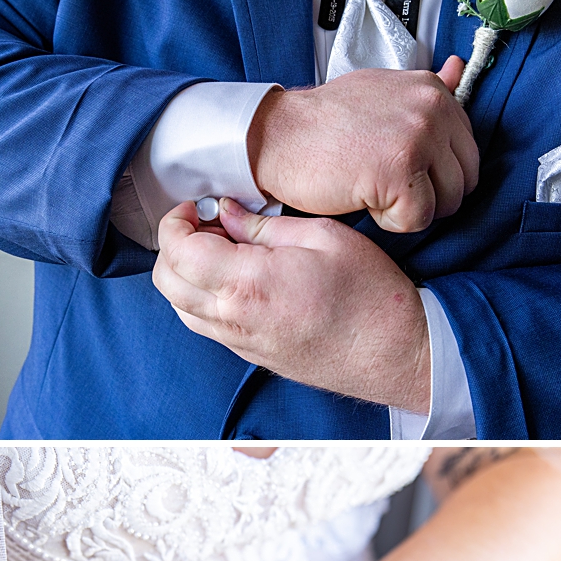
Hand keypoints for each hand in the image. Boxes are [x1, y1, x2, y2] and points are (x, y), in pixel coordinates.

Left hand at [153, 198, 430, 410]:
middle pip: (165, 281)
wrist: (395, 354)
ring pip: (179, 306)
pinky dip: (201, 296)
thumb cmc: (369, 295)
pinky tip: (233, 277)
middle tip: (206, 223)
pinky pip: (203, 324)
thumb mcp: (323, 237)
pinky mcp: (250, 354)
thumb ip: (263, 225)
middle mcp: (234, 319)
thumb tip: (226, 213)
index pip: (178, 251)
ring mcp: (239, 343)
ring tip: (221, 249)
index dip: (176, 221)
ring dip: (185, 273)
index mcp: (248, 284)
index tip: (198, 206)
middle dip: (173, 245)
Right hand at [248, 56, 476, 232]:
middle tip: (384, 181)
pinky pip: (417, 220)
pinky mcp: (400, 173)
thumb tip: (459, 67)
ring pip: (446, 203)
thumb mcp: (382, 93)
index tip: (395, 164)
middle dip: (427, 194)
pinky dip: (389, 222)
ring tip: (372, 185)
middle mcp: (432, 110)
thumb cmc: (324, 124)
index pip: (467, 151)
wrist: (278, 136)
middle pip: (463, 181)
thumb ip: (426, 93)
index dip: (432, 172)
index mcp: (432, 91)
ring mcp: (419, 139)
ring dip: (408, 208)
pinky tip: (363, 196)